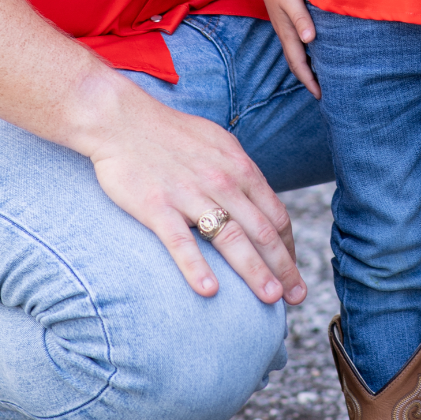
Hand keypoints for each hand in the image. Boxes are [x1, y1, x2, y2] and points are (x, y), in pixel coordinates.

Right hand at [86, 71, 306, 305]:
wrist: (122, 120)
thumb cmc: (171, 132)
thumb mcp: (218, 143)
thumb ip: (240, 172)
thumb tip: (260, 200)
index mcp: (238, 167)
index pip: (275, 214)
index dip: (289, 247)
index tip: (293, 271)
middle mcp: (221, 181)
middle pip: (261, 231)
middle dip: (284, 267)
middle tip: (297, 297)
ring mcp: (189, 194)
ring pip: (231, 238)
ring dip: (255, 271)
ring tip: (271, 299)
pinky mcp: (156, 206)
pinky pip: (180, 241)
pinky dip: (196, 267)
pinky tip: (210, 291)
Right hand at [254, 0, 319, 99]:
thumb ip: (301, 18)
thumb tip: (310, 40)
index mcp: (287, 31)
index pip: (298, 63)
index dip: (309, 80)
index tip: (321, 95)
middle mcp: (285, 30)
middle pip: (296, 60)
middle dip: (307, 76)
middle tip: (322, 90)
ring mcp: (284, 22)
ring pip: (296, 49)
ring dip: (307, 63)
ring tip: (320, 72)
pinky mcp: (287, 12)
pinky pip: (297, 37)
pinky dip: (307, 48)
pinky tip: (315, 44)